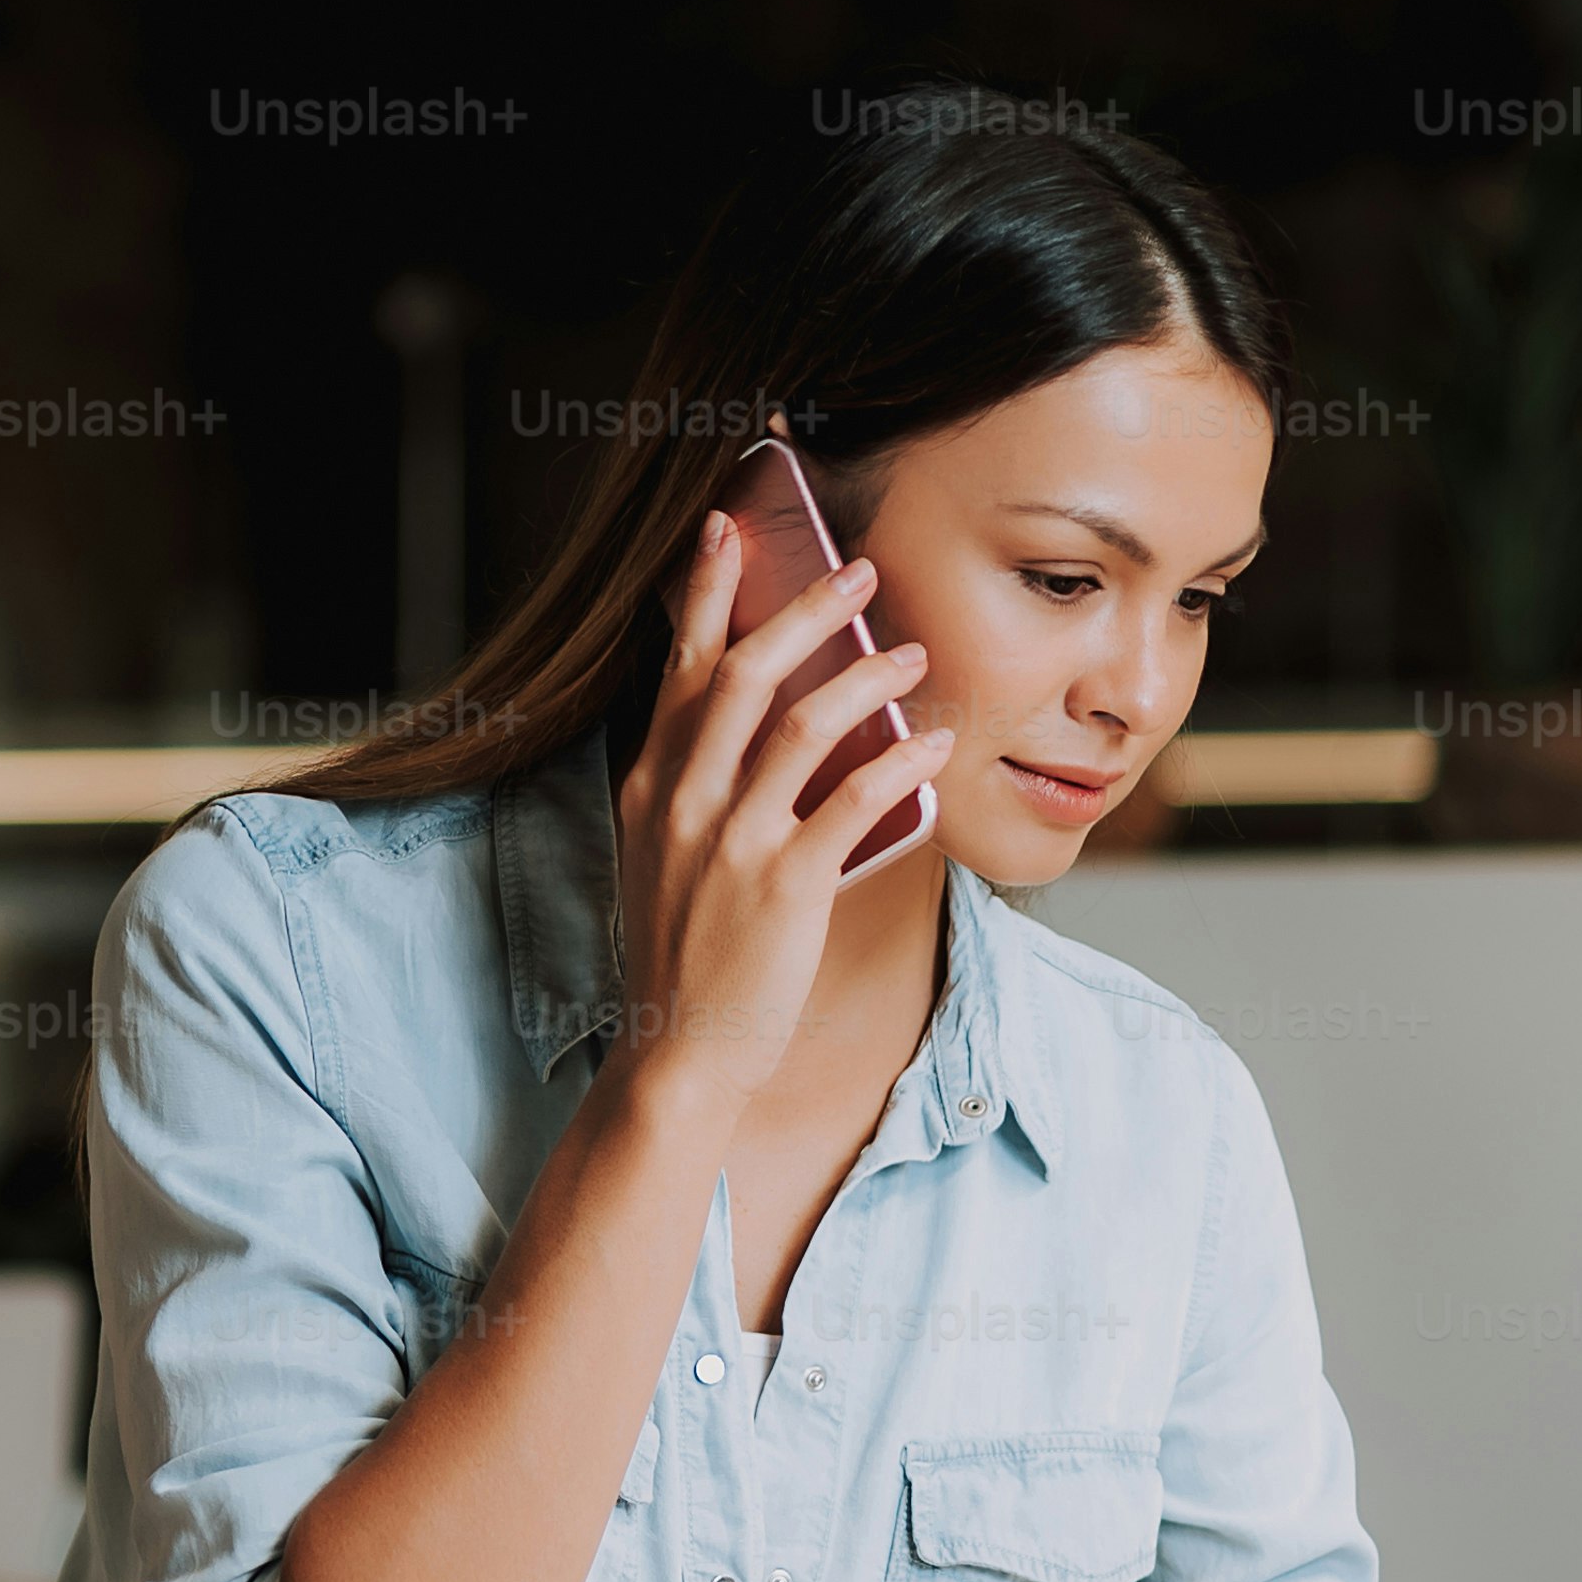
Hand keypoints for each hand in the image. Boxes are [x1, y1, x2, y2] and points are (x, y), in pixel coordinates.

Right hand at [607, 500, 949, 1108]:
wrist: (678, 1052)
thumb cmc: (686, 956)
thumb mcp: (664, 859)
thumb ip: (695, 792)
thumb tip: (756, 735)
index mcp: (651, 785)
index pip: (679, 667)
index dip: (709, 594)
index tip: (727, 530)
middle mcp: (683, 801)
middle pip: (743, 672)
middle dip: (806, 609)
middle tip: (859, 570)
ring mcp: (730, 842)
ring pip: (802, 726)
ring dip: (865, 677)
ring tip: (912, 653)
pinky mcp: (783, 887)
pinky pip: (849, 804)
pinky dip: (896, 765)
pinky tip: (930, 745)